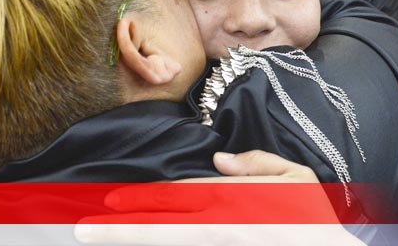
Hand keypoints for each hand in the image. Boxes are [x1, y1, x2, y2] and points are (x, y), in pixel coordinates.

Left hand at [74, 150, 364, 244]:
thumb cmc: (315, 218)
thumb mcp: (295, 177)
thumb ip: (256, 163)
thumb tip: (219, 160)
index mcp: (232, 198)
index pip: (174, 196)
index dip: (138, 199)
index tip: (108, 200)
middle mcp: (218, 224)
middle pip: (159, 226)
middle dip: (117, 228)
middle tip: (82, 228)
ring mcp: (220, 243)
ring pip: (167, 242)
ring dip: (132, 239)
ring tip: (98, 237)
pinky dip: (163, 245)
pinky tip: (140, 240)